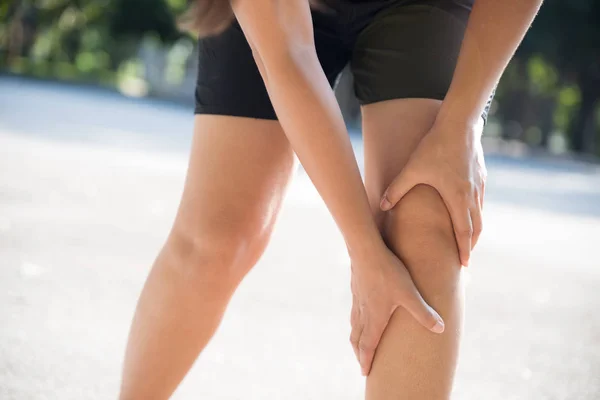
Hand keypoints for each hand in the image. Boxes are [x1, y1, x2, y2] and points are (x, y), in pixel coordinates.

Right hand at [349, 245, 444, 375]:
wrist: (365, 250)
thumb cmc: (388, 273)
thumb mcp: (409, 294)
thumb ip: (424, 313)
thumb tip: (441, 329)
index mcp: (374, 318)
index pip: (368, 346)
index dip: (366, 361)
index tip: (365, 372)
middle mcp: (363, 312)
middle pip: (357, 338)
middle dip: (359, 352)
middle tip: (362, 362)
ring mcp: (358, 300)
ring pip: (354, 324)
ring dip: (356, 337)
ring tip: (359, 342)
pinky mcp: (356, 288)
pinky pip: (354, 310)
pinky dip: (356, 320)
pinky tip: (362, 312)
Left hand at [380, 119, 485, 266]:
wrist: (459, 123)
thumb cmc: (434, 147)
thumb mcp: (411, 169)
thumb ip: (396, 189)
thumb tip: (380, 206)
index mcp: (457, 198)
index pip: (463, 232)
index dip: (464, 250)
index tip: (464, 265)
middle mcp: (471, 195)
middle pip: (476, 227)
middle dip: (471, 244)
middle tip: (466, 258)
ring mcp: (478, 185)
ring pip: (480, 213)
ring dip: (475, 228)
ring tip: (469, 239)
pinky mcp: (481, 174)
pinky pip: (480, 199)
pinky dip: (476, 211)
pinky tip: (470, 211)